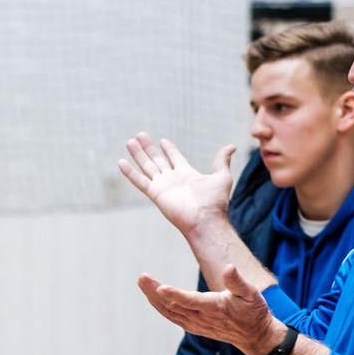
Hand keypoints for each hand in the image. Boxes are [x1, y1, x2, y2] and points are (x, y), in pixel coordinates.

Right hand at [118, 134, 236, 233]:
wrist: (206, 219)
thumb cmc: (215, 201)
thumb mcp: (221, 176)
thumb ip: (222, 160)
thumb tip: (232, 146)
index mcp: (186, 174)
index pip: (174, 158)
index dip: (168, 149)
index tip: (162, 140)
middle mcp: (173, 179)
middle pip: (157, 159)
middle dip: (148, 147)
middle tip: (139, 135)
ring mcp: (163, 186)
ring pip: (146, 166)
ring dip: (138, 154)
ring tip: (129, 142)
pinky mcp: (155, 193)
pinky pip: (139, 181)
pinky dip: (129, 172)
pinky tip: (121, 162)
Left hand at [139, 263, 279, 354]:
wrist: (254, 335)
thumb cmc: (253, 311)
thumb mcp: (251, 293)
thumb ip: (237, 281)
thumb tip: (229, 267)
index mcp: (215, 308)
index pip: (191, 301)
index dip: (175, 295)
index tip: (160, 287)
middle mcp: (202, 318)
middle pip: (173, 305)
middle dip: (155, 291)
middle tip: (142, 277)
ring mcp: (195, 324)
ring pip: (169, 312)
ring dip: (153, 297)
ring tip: (142, 282)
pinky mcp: (193, 326)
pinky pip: (172, 316)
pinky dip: (160, 306)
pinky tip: (152, 295)